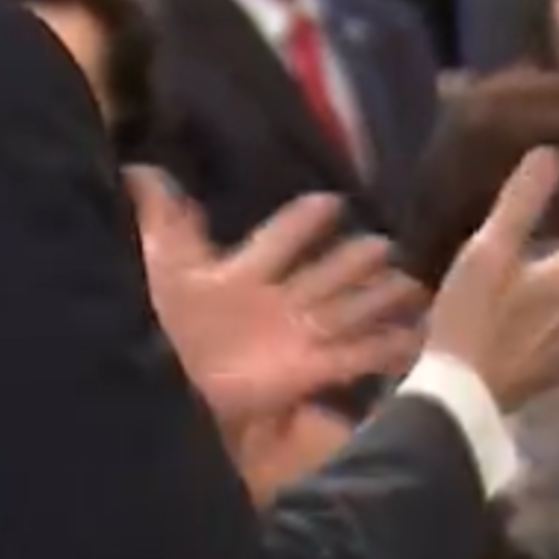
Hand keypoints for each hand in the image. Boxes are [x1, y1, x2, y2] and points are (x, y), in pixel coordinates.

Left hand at [133, 175, 428, 430]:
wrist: (164, 388)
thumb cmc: (164, 324)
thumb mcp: (163, 266)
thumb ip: (162, 221)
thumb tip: (137, 169)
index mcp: (246, 274)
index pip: (283, 237)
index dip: (306, 219)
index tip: (332, 202)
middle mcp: (280, 301)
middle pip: (328, 272)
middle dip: (357, 259)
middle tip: (387, 245)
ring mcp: (299, 336)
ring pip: (350, 308)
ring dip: (381, 297)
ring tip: (414, 286)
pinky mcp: (311, 371)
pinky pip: (358, 354)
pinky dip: (390, 347)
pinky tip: (420, 337)